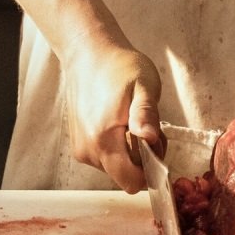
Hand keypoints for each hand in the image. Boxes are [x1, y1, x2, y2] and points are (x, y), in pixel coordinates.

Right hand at [60, 36, 164, 191]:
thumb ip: (146, 114)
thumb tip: (149, 140)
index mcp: (103, 138)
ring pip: (115, 167)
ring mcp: (80, 148)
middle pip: (124, 175)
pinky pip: (104, 157)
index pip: (130, 181)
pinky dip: (116, 146)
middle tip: (147, 126)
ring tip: (131, 120)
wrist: (87, 53)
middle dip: (142, 159)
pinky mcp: (78, 144)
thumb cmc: (118, 66)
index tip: (156, 146)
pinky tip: (118, 122)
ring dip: (129, 152)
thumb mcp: (143, 85)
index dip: (150, 172)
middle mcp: (88, 150)